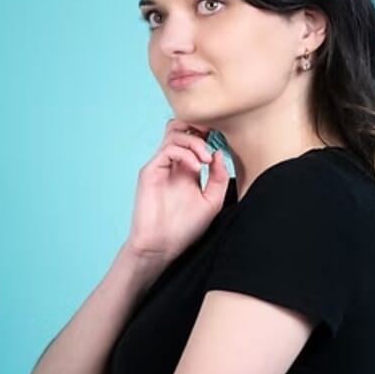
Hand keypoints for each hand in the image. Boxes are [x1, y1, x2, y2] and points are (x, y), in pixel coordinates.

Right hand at [122, 118, 229, 277]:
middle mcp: (172, 163)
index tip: (224, 137)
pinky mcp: (150, 172)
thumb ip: (218, 178)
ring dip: (194, 142)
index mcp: (186, 168)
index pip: (194, 137)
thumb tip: (218, 153)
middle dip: (198, 126)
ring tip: (205, 160)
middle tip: (213, 137)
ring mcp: (160, 166)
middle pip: (180, 126)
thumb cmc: (185, 228)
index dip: (208, 132)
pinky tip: (196, 168)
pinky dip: (184, 153)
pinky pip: (167, 150)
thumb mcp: (212, 202)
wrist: (162, 247)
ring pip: (174, 133)